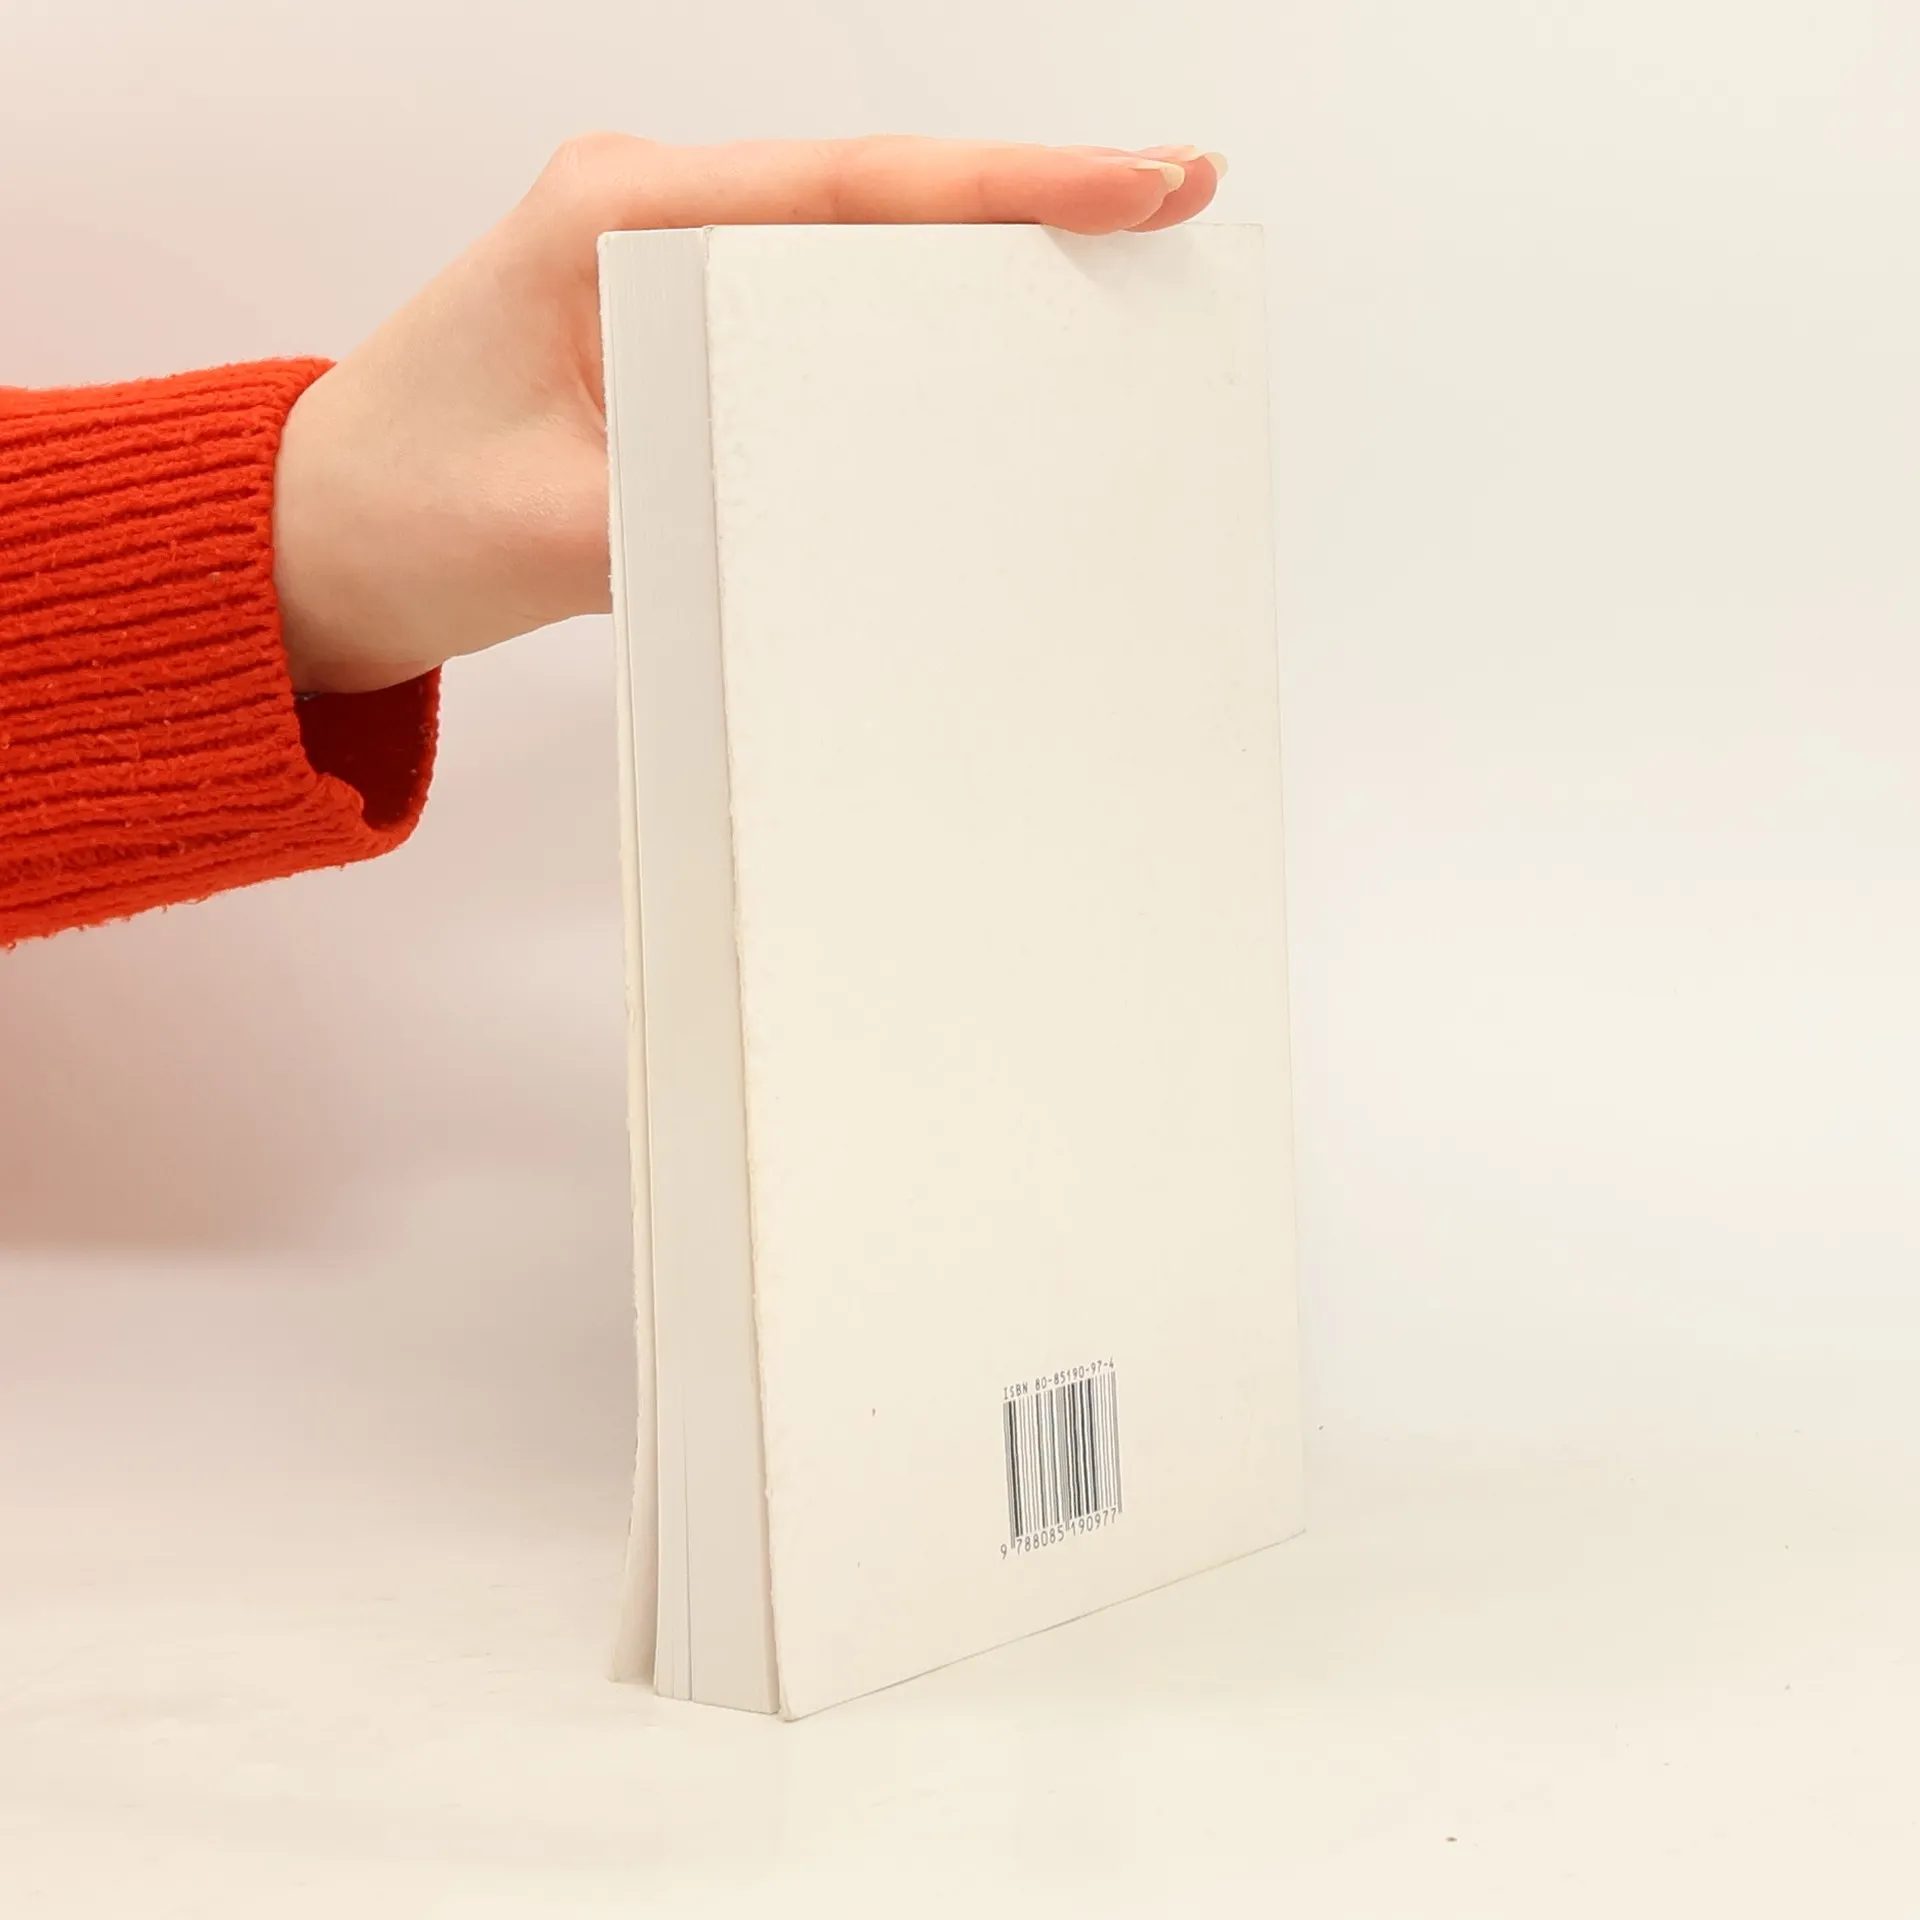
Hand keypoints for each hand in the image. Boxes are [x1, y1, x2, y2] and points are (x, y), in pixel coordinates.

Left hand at [271, 134, 1224, 693]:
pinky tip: (983, 364)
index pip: (848, 191)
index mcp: (616, 221)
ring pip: (855, 258)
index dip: (1007, 187)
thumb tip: (859, 517)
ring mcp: (666, 272)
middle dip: (1028, 207)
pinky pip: (816, 323)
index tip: (1138, 179)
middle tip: (1174, 213)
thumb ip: (704, 511)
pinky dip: (907, 341)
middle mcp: (650, 219)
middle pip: (876, 202)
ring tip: (1112, 287)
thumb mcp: (557, 527)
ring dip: (977, 274)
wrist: (315, 541)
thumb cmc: (401, 512)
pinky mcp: (676, 335)